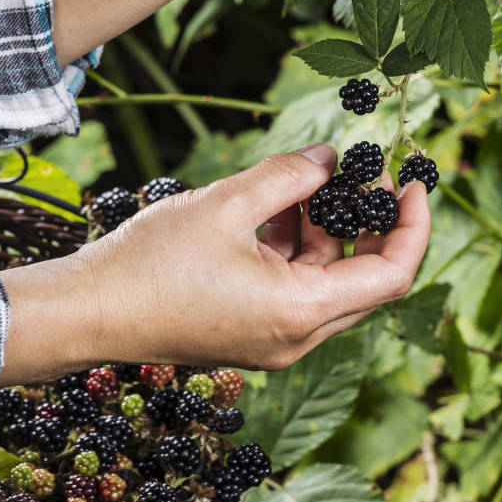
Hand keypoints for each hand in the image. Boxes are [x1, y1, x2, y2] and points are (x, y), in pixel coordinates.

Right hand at [0, 145, 429, 383]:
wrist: (89, 313)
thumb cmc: (149, 263)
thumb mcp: (225, 203)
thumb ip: (288, 175)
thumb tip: (329, 158)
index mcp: (300, 312)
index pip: (392, 274)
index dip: (412, 224)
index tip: (410, 181)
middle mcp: (295, 339)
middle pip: (365, 282)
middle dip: (368, 225)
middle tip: (360, 175)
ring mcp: (272, 342)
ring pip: (327, 285)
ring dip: (327, 234)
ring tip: (305, 184)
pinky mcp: (249, 335)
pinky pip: (294, 292)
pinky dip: (296, 252)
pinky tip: (275, 210)